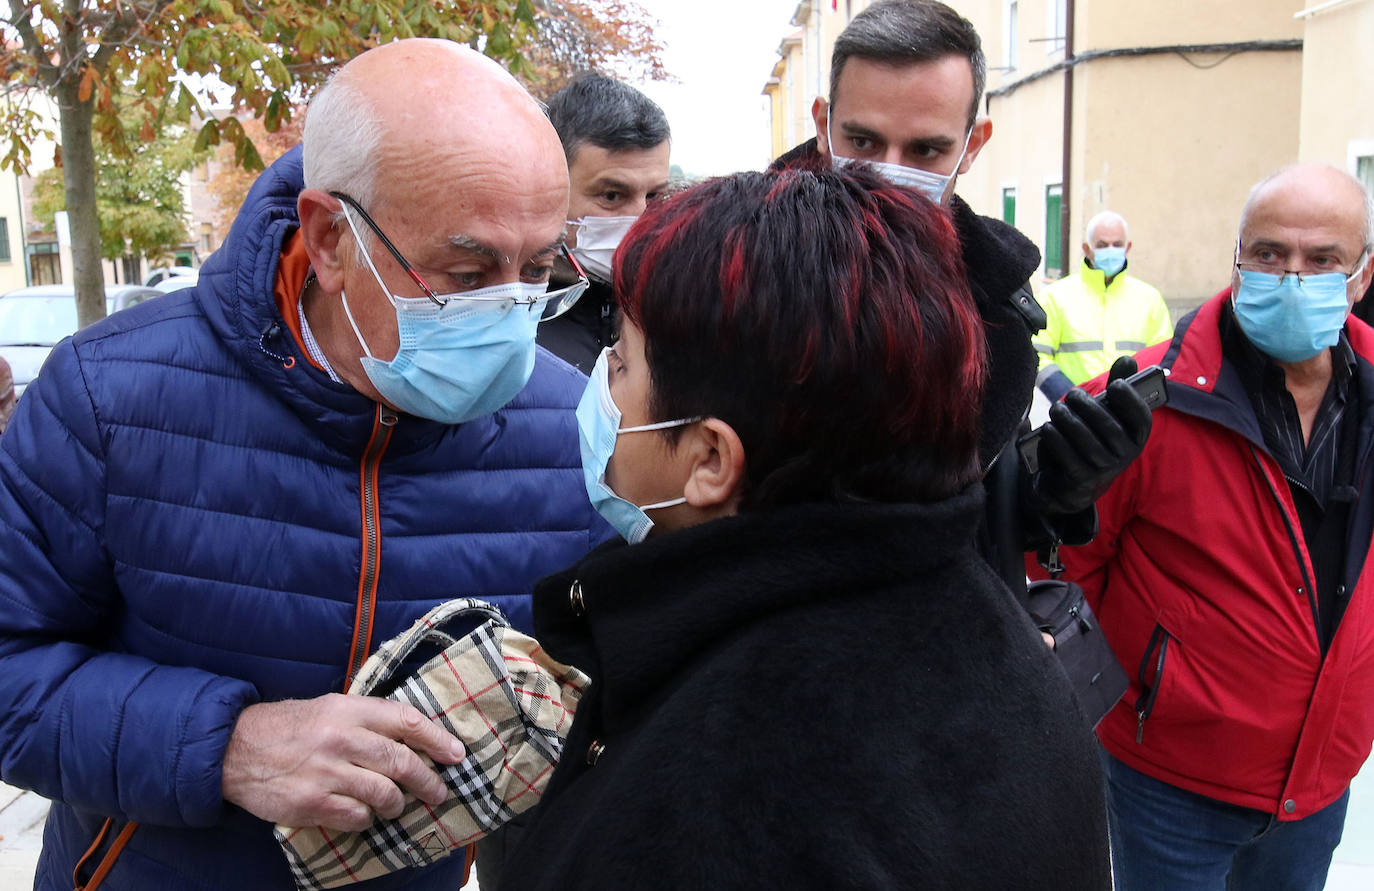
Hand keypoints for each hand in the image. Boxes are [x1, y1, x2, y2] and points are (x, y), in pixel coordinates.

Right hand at [221, 694, 466, 831]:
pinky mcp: (312, 803)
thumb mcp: (329, 708)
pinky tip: (362, 814)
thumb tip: (412, 735)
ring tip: (398, 805)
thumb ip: (368, 719)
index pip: (406, 721)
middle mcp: (341, 739)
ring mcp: (327, 773)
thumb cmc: (289, 727)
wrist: (235, 749)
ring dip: (397, 804)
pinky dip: (366, 819)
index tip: (456, 754)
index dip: (437, 739)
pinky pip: (357, 817)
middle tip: (439, 792)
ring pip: (384, 794)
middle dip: (428, 781)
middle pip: (401, 762)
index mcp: (349, 710)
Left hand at [1032, 356, 1152, 515]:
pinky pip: (1069, 458)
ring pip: (1087, 442)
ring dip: (1068, 422)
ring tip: (1056, 408)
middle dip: (1088, 407)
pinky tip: (1048, 428)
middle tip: (1071, 394)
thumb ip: (1117, 386)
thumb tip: (1127, 359)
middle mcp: (1125, 454)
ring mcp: (1104, 469)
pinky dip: (1057, 440)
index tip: (1115, 385)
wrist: (1072, 480)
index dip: (1131, 401)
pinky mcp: (1082, 480)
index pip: (1142, 418)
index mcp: (1136, 436)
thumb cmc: (1093, 435)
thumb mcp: (1107, 412)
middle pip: (1108, 428)